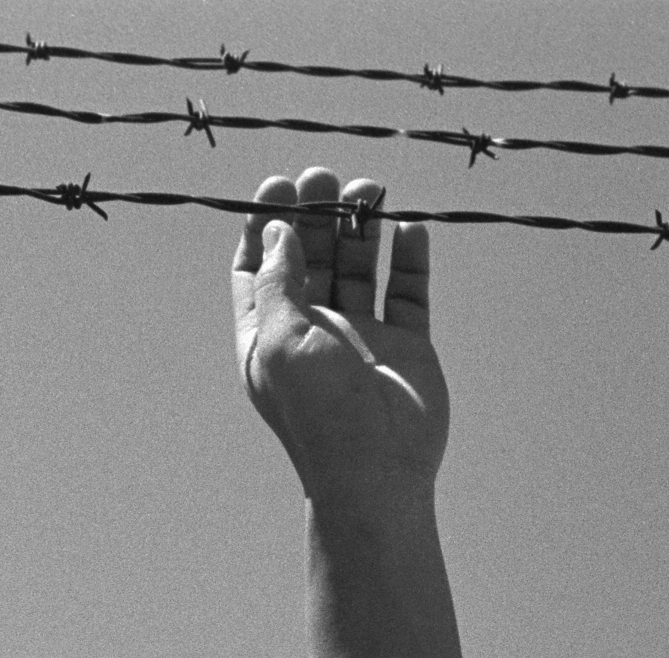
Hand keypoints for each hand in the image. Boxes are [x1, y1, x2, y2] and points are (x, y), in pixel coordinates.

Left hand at [231, 167, 448, 507]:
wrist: (376, 473)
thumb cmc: (318, 412)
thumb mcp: (280, 339)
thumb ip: (279, 280)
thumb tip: (280, 231)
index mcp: (270, 334)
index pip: (259, 269)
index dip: (266, 227)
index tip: (277, 186)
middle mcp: (314, 331)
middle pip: (311, 257)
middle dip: (315, 213)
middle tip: (324, 174)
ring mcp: (363, 336)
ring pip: (360, 266)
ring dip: (362, 227)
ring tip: (370, 188)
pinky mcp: (406, 344)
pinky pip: (407, 291)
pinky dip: (407, 258)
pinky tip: (409, 228)